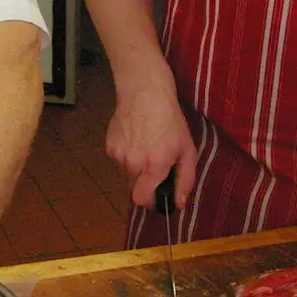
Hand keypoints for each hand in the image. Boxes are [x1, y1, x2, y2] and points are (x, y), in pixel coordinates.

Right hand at [106, 63, 195, 208]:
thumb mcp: (187, 150)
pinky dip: (127, 155)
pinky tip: (135, 139)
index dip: (151, 202)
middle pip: (135, 189)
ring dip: (136, 168)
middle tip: (156, 164)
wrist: (145, 92)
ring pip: (126, 174)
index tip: (158, 195)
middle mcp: (132, 164)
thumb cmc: (170, 120)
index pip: (142, 201)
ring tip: (145, 146)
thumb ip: (185, 180)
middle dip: (146, 183)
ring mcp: (118, 154)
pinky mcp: (109, 145)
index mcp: (153, 167)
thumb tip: (179, 204)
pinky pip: (119, 161)